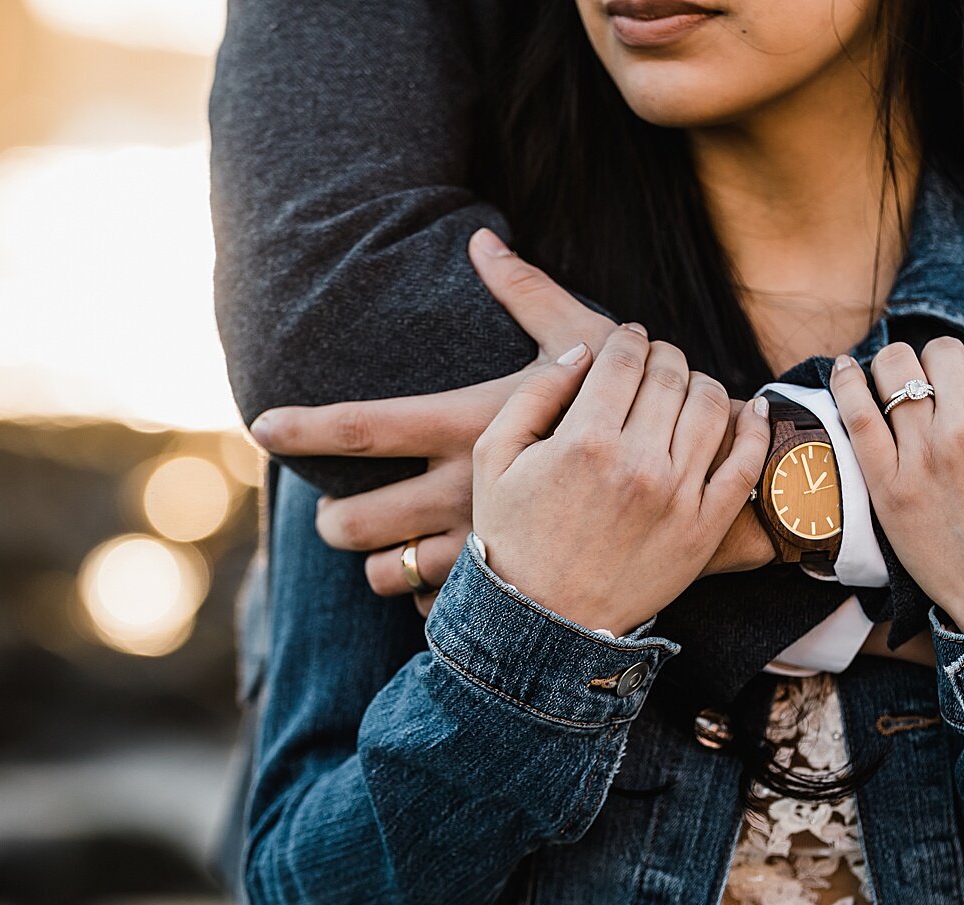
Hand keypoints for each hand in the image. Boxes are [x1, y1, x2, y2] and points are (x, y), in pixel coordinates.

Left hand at [248, 229, 612, 604]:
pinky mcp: (512, 587)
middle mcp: (465, 491)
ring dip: (378, 567)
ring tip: (384, 554)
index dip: (304, 429)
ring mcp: (486, 546)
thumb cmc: (642, 404)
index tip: (261, 426)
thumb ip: (525, 292)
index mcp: (470, 428)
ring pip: (391, 576)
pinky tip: (441, 584)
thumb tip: (481, 238)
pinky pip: (442, 607)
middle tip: (330, 518)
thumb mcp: (586, 341)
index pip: (365, 428)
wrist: (702, 484)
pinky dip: (433, 599)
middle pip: (356, 521)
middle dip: (331, 523)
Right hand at [472, 326, 768, 635]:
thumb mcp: (493, 458)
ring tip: (688, 386)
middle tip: (656, 359)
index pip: (624, 359)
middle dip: (663, 355)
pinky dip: (756, 428)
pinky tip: (752, 411)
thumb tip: (582, 352)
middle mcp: (638, 463)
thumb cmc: (512, 537)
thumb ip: (533, 394)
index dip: (629, 338)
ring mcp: (678, 496)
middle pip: (670, 375)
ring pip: (711, 406)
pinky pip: (746, 464)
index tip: (629, 338)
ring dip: (702, 382)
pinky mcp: (705, 527)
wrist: (543, 622)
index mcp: (584, 440)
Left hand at [832, 324, 963, 636]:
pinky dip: (845, 382)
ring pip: (895, 370)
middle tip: (952, 394)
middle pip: (941, 352)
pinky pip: (855, 415)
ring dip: (901, 367)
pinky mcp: (888, 486)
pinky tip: (845, 369)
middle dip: (948, 364)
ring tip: (908, 385)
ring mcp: (923, 456)